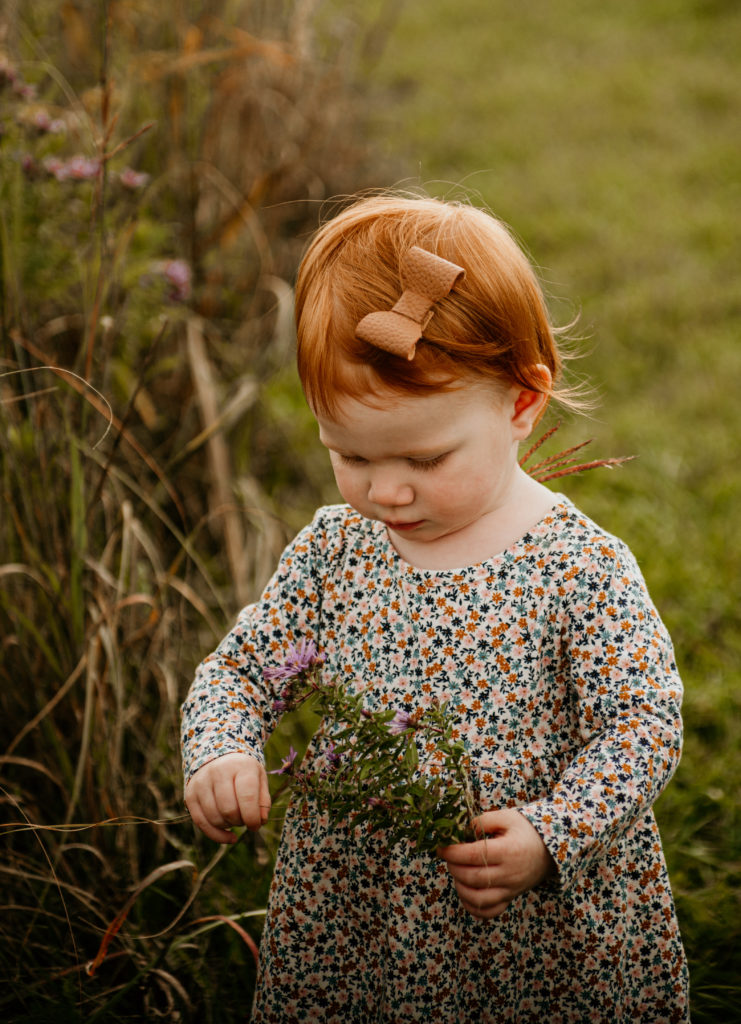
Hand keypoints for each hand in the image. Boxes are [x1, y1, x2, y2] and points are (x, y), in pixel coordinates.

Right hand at [185, 752, 270, 843]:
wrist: (218, 758)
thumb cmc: (243, 772)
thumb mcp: (259, 779)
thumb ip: (263, 800)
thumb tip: (261, 821)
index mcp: (240, 766)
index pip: (247, 796)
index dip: (252, 817)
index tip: (256, 825)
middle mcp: (218, 772)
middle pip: (229, 810)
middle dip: (240, 821)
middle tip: (245, 819)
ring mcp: (201, 783)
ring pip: (215, 818)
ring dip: (228, 826)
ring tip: (235, 819)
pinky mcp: (190, 795)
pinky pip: (201, 823)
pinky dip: (217, 835)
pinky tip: (229, 836)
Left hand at [438, 808, 555, 919]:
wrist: (549, 850)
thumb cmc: (525, 831)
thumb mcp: (506, 817)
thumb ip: (482, 821)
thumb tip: (461, 831)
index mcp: (509, 851)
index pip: (474, 855)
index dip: (453, 852)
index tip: (440, 846)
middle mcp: (510, 874)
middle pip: (474, 878)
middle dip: (454, 867)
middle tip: (448, 857)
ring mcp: (511, 889)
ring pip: (479, 899)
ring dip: (460, 887)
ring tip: (456, 872)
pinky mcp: (510, 898)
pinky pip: (489, 911)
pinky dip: (473, 906)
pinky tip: (465, 891)